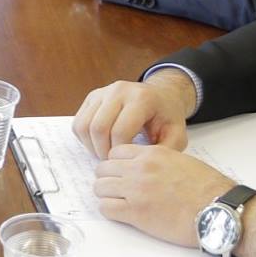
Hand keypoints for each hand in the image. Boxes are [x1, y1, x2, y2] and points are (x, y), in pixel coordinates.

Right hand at [71, 70, 197, 156]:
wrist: (161, 96)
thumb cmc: (167, 117)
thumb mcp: (176, 134)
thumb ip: (165, 151)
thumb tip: (144, 166)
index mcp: (141, 98)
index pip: (120, 131)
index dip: (120, 153)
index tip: (127, 162)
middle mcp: (119, 90)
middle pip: (98, 127)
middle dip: (103, 151)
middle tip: (113, 163)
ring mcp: (103, 92)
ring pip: (84, 125)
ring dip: (91, 146)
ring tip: (106, 154)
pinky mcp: (92, 97)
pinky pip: (78, 122)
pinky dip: (85, 139)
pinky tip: (100, 144)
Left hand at [92, 144, 234, 246]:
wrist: (217, 209)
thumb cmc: (207, 188)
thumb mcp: (181, 161)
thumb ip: (159, 161)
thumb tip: (146, 167)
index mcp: (152, 154)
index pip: (116, 151)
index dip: (116, 163)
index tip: (121, 173)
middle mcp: (140, 169)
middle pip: (103, 169)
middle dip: (107, 179)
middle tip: (116, 189)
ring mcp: (136, 190)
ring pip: (100, 187)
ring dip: (106, 195)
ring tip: (118, 203)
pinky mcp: (136, 213)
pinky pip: (106, 208)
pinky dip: (109, 211)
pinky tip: (121, 214)